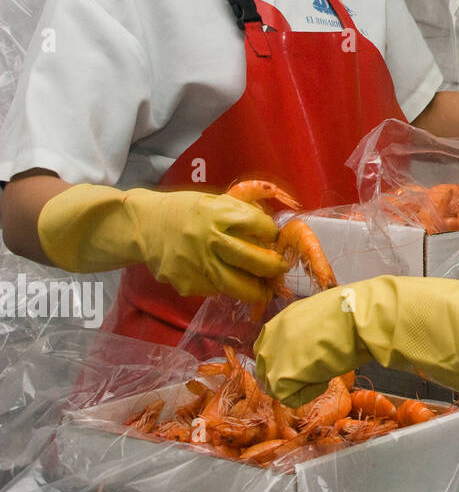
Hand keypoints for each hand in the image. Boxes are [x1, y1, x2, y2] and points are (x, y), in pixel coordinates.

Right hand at [38, 184, 287, 302]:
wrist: (143, 226)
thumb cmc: (184, 211)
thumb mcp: (214, 200)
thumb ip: (242, 211)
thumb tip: (274, 228)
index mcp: (219, 213)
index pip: (260, 225)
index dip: (272, 232)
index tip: (275, 237)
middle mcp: (209, 239)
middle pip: (255, 261)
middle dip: (275, 267)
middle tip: (282, 268)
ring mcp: (198, 265)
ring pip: (239, 286)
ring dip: (258, 289)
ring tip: (266, 288)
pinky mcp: (187, 283)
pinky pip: (216, 290)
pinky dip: (227, 288)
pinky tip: (229, 281)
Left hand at [254, 275, 458, 406]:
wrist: (367, 316)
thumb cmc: (359, 312)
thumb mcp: (330, 312)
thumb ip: (315, 326)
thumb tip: (325, 336)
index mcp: (286, 316)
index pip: (268, 345)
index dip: (284, 358)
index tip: (303, 364)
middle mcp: (274, 333)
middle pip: (266, 367)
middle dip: (286, 374)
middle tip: (313, 376)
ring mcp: (276, 354)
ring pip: (276, 383)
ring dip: (297, 384)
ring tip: (322, 376)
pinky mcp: (283, 375)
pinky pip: (289, 396)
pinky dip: (306, 394)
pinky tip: (325, 381)